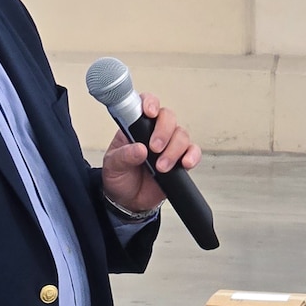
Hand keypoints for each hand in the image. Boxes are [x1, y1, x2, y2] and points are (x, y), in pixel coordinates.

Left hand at [101, 94, 201, 212]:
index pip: (145, 105)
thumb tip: (139, 150)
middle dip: (163, 131)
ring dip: (173, 150)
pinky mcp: (180, 160)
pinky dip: (192, 156)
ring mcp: (169, 145)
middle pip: (168, 117)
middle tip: (154, 148)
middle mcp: (154, 132)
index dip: (150, 103)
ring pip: (181, 135)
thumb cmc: (119, 178)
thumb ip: (123, 156)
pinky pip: (193, 152)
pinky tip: (185, 163)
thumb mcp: (113, 166)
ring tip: (161, 167)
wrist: (128, 201)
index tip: (149, 113)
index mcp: (135, 127)